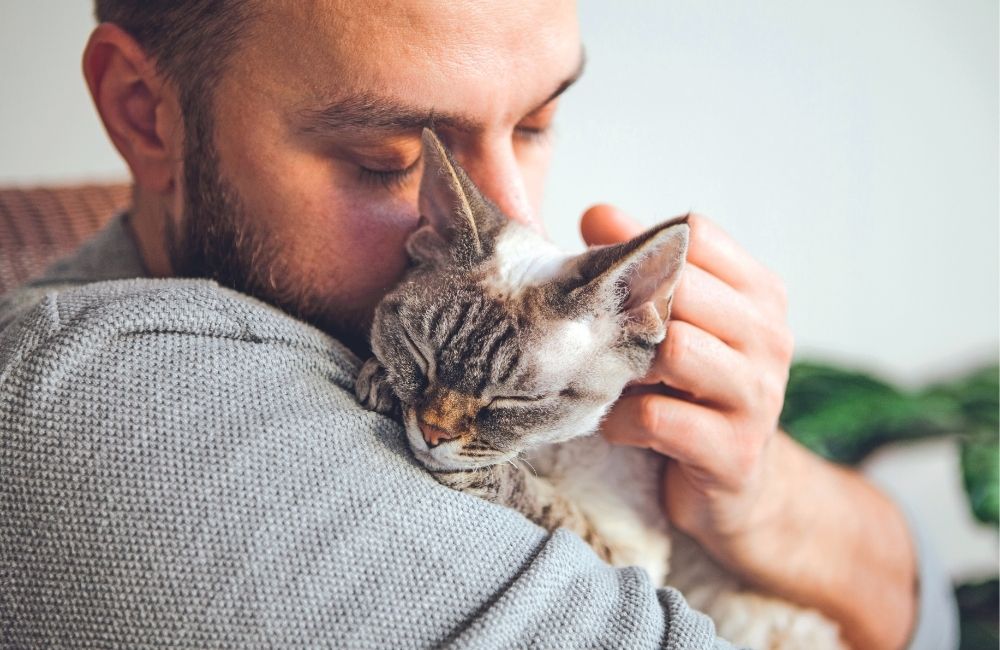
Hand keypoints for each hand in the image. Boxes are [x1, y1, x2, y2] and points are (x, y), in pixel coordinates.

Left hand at [581, 205, 916, 649]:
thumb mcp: (678, 323)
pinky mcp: (735, 453)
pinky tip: (619, 424)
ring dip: (624, 365)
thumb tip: (596, 213)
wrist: (739, 490)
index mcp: (760, 294)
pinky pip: (658, 417)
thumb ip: (644, 267)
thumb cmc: (693, 392)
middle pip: (682, 287)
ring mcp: (758, 397)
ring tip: (612, 379)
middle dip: (629, 306)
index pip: (697, 234)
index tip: (606, 270)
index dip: (641, 245)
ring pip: (674, 349)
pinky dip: (622, 419)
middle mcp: (770, 337)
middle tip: (597, 330)